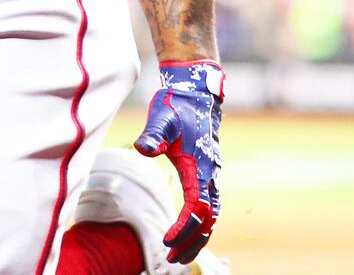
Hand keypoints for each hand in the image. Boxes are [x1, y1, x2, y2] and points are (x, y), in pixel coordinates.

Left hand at [134, 60, 225, 263]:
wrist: (194, 95)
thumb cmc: (176, 107)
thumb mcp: (161, 119)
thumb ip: (153, 135)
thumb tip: (143, 148)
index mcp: (200, 167)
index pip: (196, 208)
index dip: (183, 227)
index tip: (165, 240)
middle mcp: (210, 176)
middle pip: (209, 220)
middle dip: (192, 242)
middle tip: (171, 258)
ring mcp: (210, 177)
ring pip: (211, 217)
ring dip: (197, 237)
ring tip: (177, 254)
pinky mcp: (205, 175)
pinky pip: (207, 208)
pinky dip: (199, 225)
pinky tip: (185, 232)